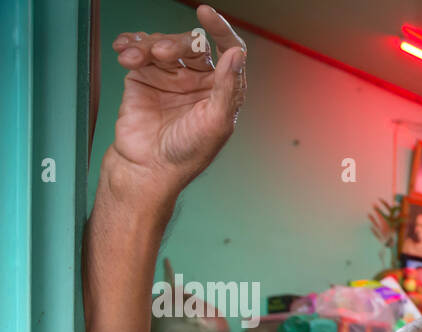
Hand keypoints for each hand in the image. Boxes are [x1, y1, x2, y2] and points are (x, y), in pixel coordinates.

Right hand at [104, 4, 246, 203]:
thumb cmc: (185, 154)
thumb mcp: (215, 122)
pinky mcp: (145, 78)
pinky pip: (139, 51)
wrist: (147, 167)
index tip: (207, 13)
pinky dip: (131, 46)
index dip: (220, 30)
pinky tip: (125, 52)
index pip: (228, 50)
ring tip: (135, 58)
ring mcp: (171, 78)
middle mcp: (198, 81)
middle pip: (190, 43)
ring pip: (162, 44)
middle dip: (173, 42)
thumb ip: (227, 87)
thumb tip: (236, 54)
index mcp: (222, 90)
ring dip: (147, 44)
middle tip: (159, 55)